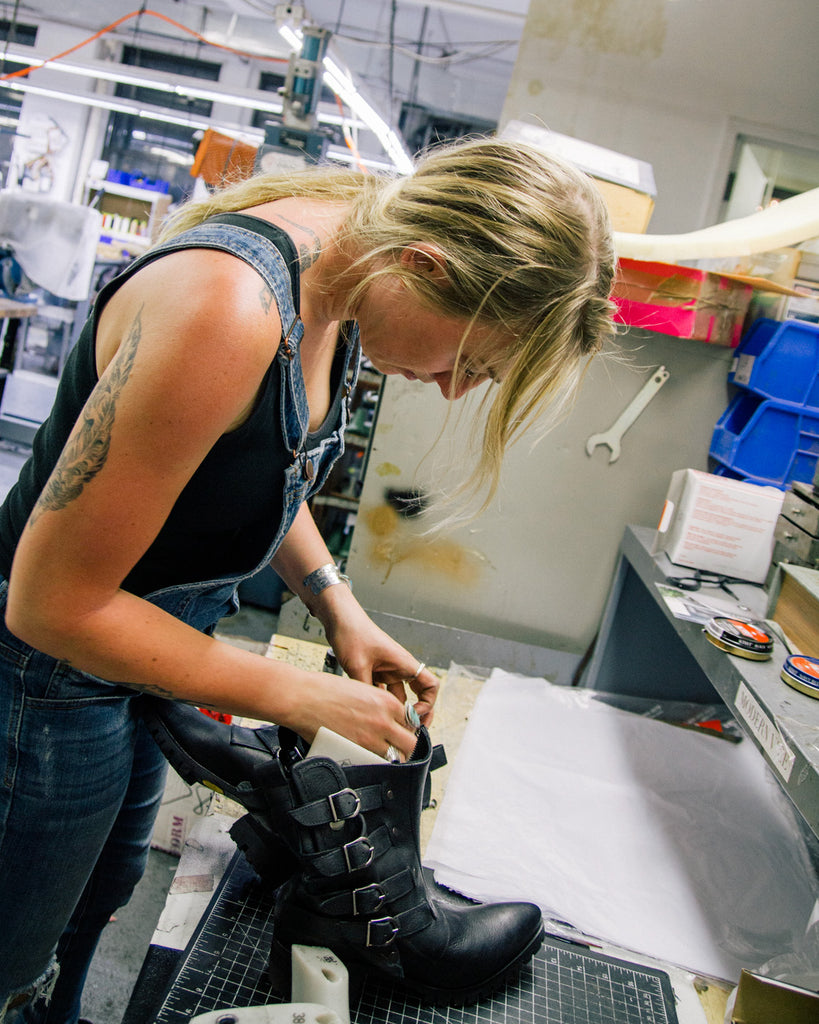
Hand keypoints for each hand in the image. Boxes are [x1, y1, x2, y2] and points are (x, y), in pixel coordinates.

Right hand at [291, 670, 421, 761]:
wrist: (303, 698)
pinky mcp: (355, 751)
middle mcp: (384, 720)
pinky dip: (374, 762)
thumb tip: (388, 718)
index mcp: (387, 702)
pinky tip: (367, 756)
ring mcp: (370, 738)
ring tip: (382, 752)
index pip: (412, 722)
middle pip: (411, 743)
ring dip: (392, 755)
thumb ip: (379, 704)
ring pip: (396, 756)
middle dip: (406, 745)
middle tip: (398, 745)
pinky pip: (375, 762)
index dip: (407, 728)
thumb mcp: (362, 689)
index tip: (402, 731)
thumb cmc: (325, 690)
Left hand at [317, 589, 438, 730]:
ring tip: (389, 725)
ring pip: (400, 695)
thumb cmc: (352, 633)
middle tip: (411, 729)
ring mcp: (389, 670)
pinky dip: (383, 703)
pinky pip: (385, 691)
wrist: (340, 620)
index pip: (431, 686)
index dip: (427, 704)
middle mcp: (400, 667)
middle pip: (420, 693)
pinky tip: (373, 713)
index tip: (413, 716)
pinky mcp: (377, 672)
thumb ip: (366, 690)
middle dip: (418, 712)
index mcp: (404, 663)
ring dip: (397, 709)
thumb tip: (370, 713)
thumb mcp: (357, 665)